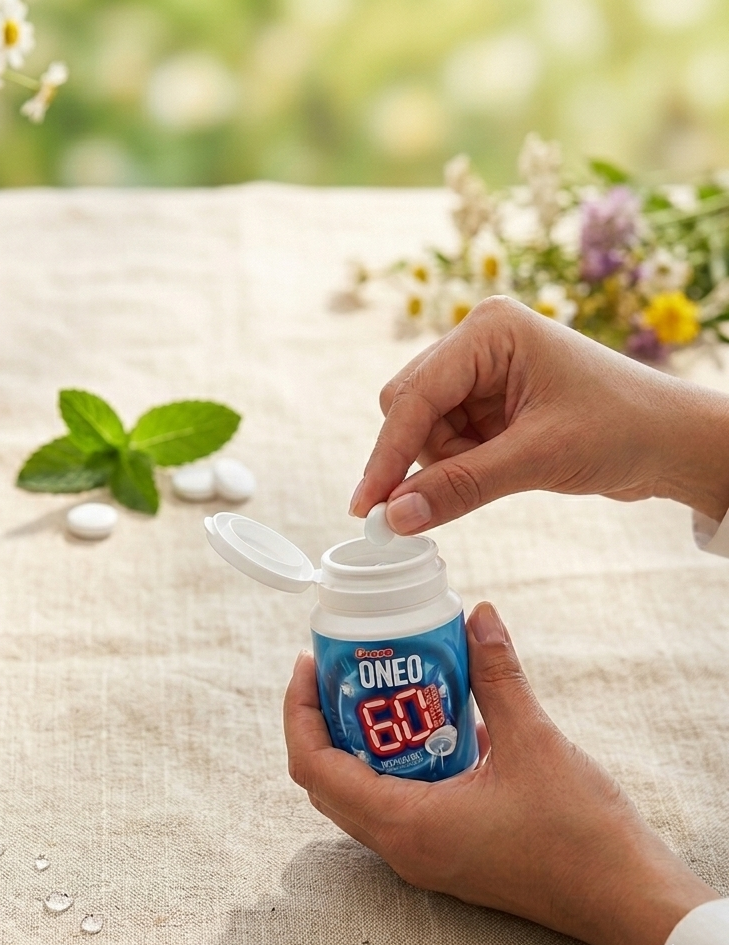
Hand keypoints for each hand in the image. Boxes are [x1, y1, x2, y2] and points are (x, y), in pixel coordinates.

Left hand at [283, 602, 718, 944]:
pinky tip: (417, 725)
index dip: (299, 712)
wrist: (626, 900)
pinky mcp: (442, 855)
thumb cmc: (581, 834)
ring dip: (350, 744)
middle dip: (318, 722)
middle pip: (325, 782)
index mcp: (407, 825)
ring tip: (368, 690)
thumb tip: (479, 615)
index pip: (315, 768)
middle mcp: (402, 848)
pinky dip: (385, 764)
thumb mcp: (535, 742)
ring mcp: (420, 857)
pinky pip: (389, 807)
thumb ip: (498, 674)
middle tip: (333, 670)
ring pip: (355, 797)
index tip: (309, 663)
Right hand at [350, 296, 728, 530]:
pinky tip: (494, 471)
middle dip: (419, 459)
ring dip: (443, 466)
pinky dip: (456, 467)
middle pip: (408, 409)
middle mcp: (478, 343)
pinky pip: (445, 441)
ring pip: (422, 430)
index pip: (415, 397)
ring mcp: (481, 372)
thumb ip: (460, 486)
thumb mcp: (538, 458)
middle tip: (417, 508)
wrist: (674, 441)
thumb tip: (394, 517)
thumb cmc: (624, 428)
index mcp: (490, 331)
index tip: (365, 507)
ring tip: (500, 473)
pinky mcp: (488, 401)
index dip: (387, 456)